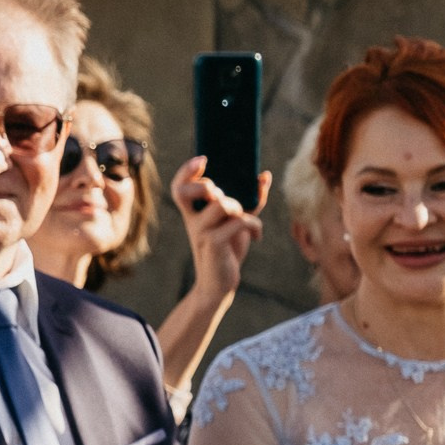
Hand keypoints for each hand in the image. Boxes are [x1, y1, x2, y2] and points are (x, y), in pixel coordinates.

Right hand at [174, 156, 270, 299]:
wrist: (221, 284)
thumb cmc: (228, 250)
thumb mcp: (238, 222)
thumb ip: (251, 200)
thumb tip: (264, 175)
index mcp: (194, 213)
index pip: (179, 187)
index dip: (186, 171)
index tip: (203, 160)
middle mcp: (193, 221)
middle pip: (189, 191)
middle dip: (208, 187)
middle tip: (221, 196)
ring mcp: (201, 232)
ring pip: (221, 204)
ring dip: (239, 208)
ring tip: (247, 220)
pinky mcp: (214, 244)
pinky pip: (238, 222)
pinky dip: (254, 225)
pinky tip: (257, 236)